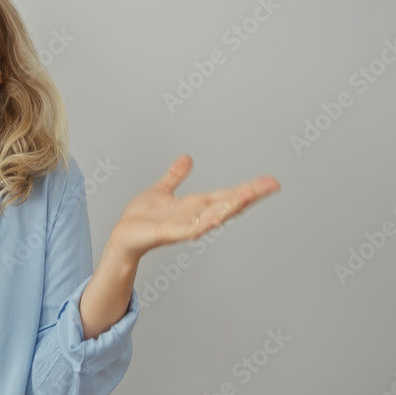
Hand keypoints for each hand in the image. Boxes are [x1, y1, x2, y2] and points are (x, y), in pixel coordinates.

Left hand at [107, 154, 279, 260]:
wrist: (123, 236)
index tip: (270, 181)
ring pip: (213, 216)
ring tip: (249, 195)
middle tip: (272, 185)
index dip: (248, 188)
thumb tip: (187, 158)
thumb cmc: (141, 218)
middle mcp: (195, 216)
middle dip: (249, 194)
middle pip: (227, 204)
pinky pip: (189, 229)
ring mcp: (184, 226)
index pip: (227, 195)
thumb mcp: (161, 190)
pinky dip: (203, 224)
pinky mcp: (169, 233)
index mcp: (195, 206)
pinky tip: (216, 218)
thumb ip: (175, 176)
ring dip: (231, 207)